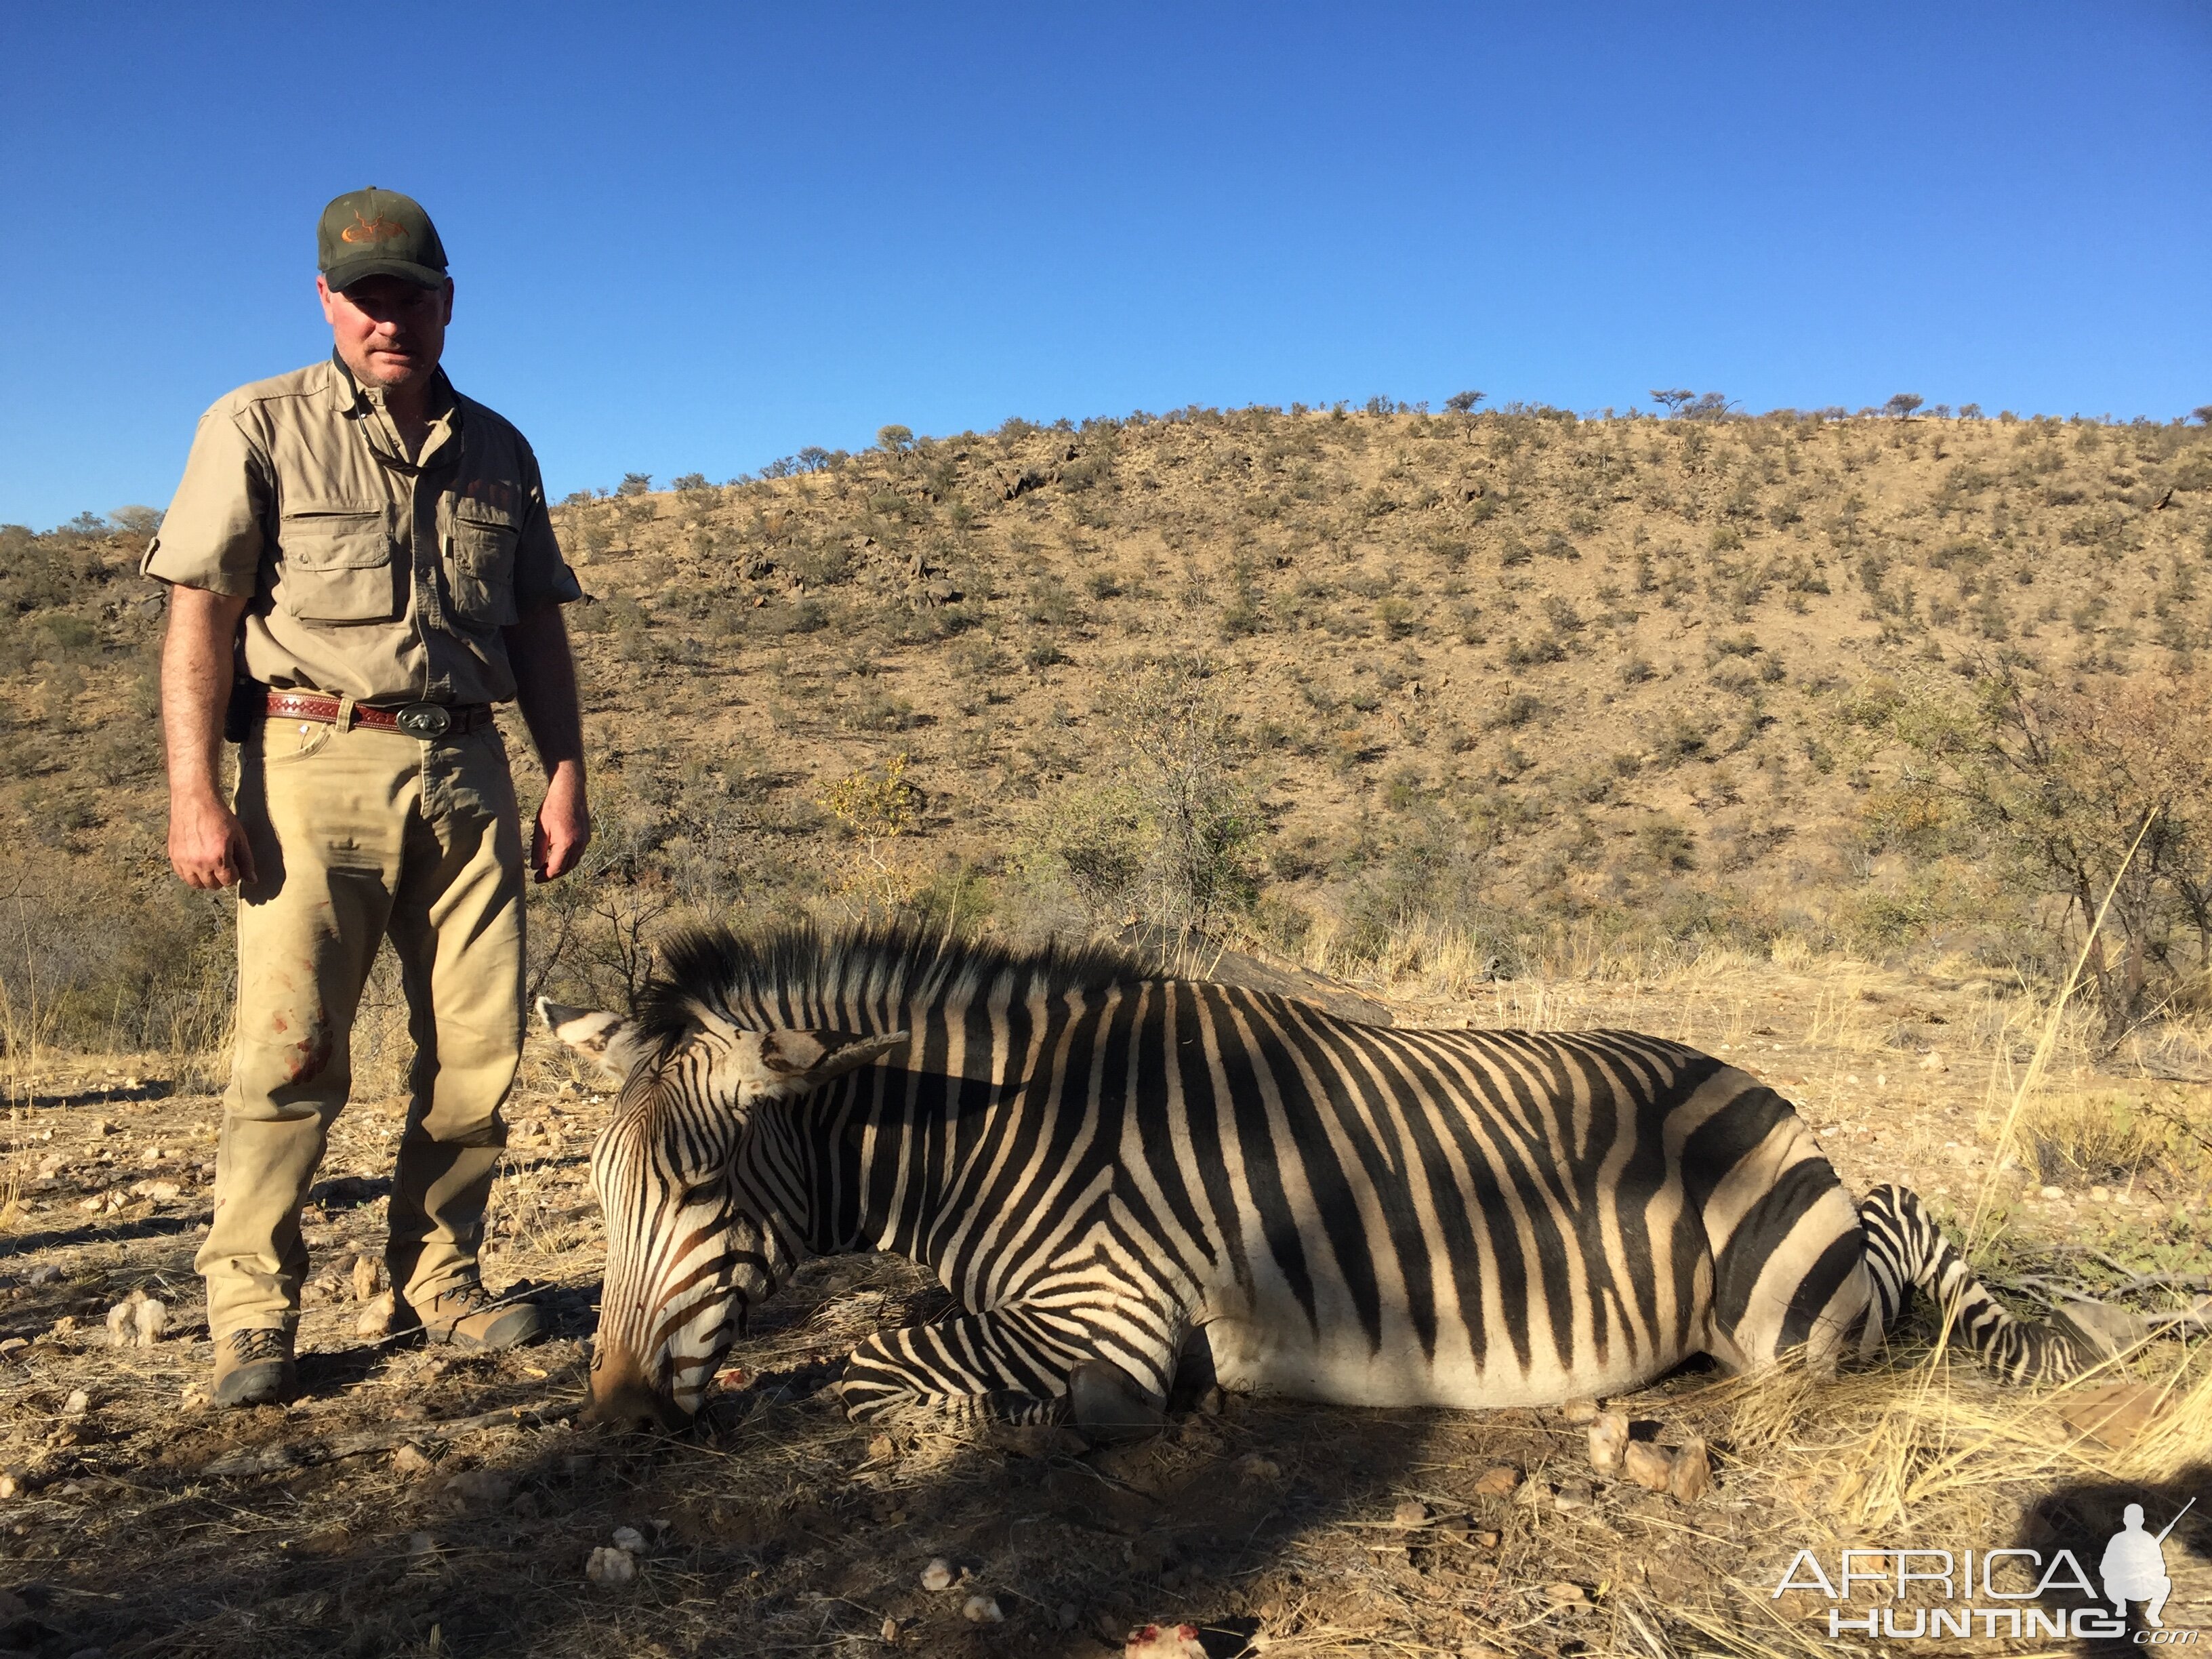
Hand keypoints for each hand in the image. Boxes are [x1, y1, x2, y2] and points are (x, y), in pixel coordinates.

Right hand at [170, 792, 256, 888]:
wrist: (194, 801)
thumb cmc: (219, 817)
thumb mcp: (239, 837)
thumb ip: (246, 860)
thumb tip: (252, 880)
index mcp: (218, 857)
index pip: (228, 881)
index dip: (234, 875)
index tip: (234, 865)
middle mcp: (200, 862)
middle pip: (213, 885)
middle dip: (221, 878)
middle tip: (224, 865)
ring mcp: (184, 860)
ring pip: (196, 884)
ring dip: (206, 879)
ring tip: (211, 867)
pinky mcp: (173, 856)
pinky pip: (182, 876)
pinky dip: (191, 874)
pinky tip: (198, 864)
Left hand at [532, 765, 589, 882]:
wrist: (569, 791)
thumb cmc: (552, 807)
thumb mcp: (541, 830)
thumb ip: (538, 850)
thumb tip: (535, 867)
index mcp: (566, 845)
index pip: (556, 869)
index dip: (545, 876)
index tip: (536, 879)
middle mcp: (579, 845)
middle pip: (566, 869)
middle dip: (553, 874)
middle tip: (540, 875)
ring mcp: (585, 841)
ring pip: (573, 863)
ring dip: (561, 867)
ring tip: (547, 867)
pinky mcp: (586, 836)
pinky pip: (578, 854)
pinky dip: (568, 859)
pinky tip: (558, 856)